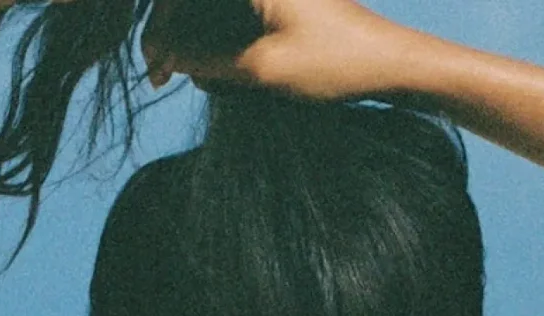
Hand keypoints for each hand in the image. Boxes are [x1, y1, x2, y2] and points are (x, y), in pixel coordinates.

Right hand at [143, 0, 421, 102]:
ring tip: (187, 79)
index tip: (154, 67)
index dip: (162, 27)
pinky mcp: (280, 1)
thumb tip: (168, 57)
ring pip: (211, 9)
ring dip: (194, 41)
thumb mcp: (262, 68)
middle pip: (195, 1)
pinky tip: (213, 71)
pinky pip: (233, 15)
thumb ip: (208, 60)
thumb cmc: (335, 63)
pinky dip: (218, 39)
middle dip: (173, 35)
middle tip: (159, 78)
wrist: (390, 64)